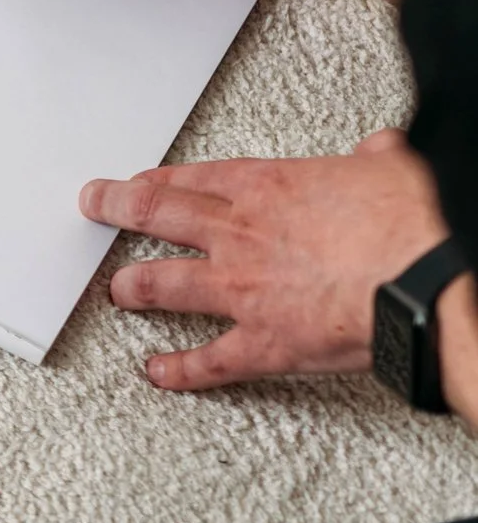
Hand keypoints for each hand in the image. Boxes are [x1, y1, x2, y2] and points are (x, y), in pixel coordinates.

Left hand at [87, 130, 445, 388]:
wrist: (428, 279)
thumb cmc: (414, 224)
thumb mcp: (393, 168)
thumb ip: (373, 160)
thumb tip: (381, 151)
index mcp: (267, 189)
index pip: (193, 179)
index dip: (157, 180)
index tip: (137, 182)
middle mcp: (239, 236)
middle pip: (155, 217)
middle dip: (115, 210)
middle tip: (93, 207)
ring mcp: (241, 291)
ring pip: (160, 285)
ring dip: (131, 287)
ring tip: (115, 290)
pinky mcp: (261, 344)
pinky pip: (207, 362)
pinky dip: (178, 370)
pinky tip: (156, 372)